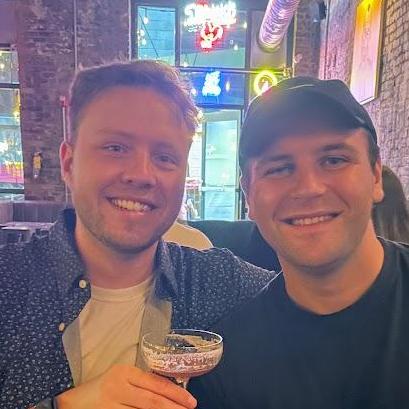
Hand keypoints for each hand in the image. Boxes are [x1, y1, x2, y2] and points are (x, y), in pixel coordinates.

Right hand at [56, 365, 196, 408]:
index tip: (190, 400)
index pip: (155, 383)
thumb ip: (141, 384)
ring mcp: (111, 404)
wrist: (70, 402)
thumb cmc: (100, 388)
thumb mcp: (121, 379)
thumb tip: (168, 394)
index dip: (175, 393)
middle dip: (173, 407)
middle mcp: (118, 386)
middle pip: (152, 401)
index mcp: (124, 372)